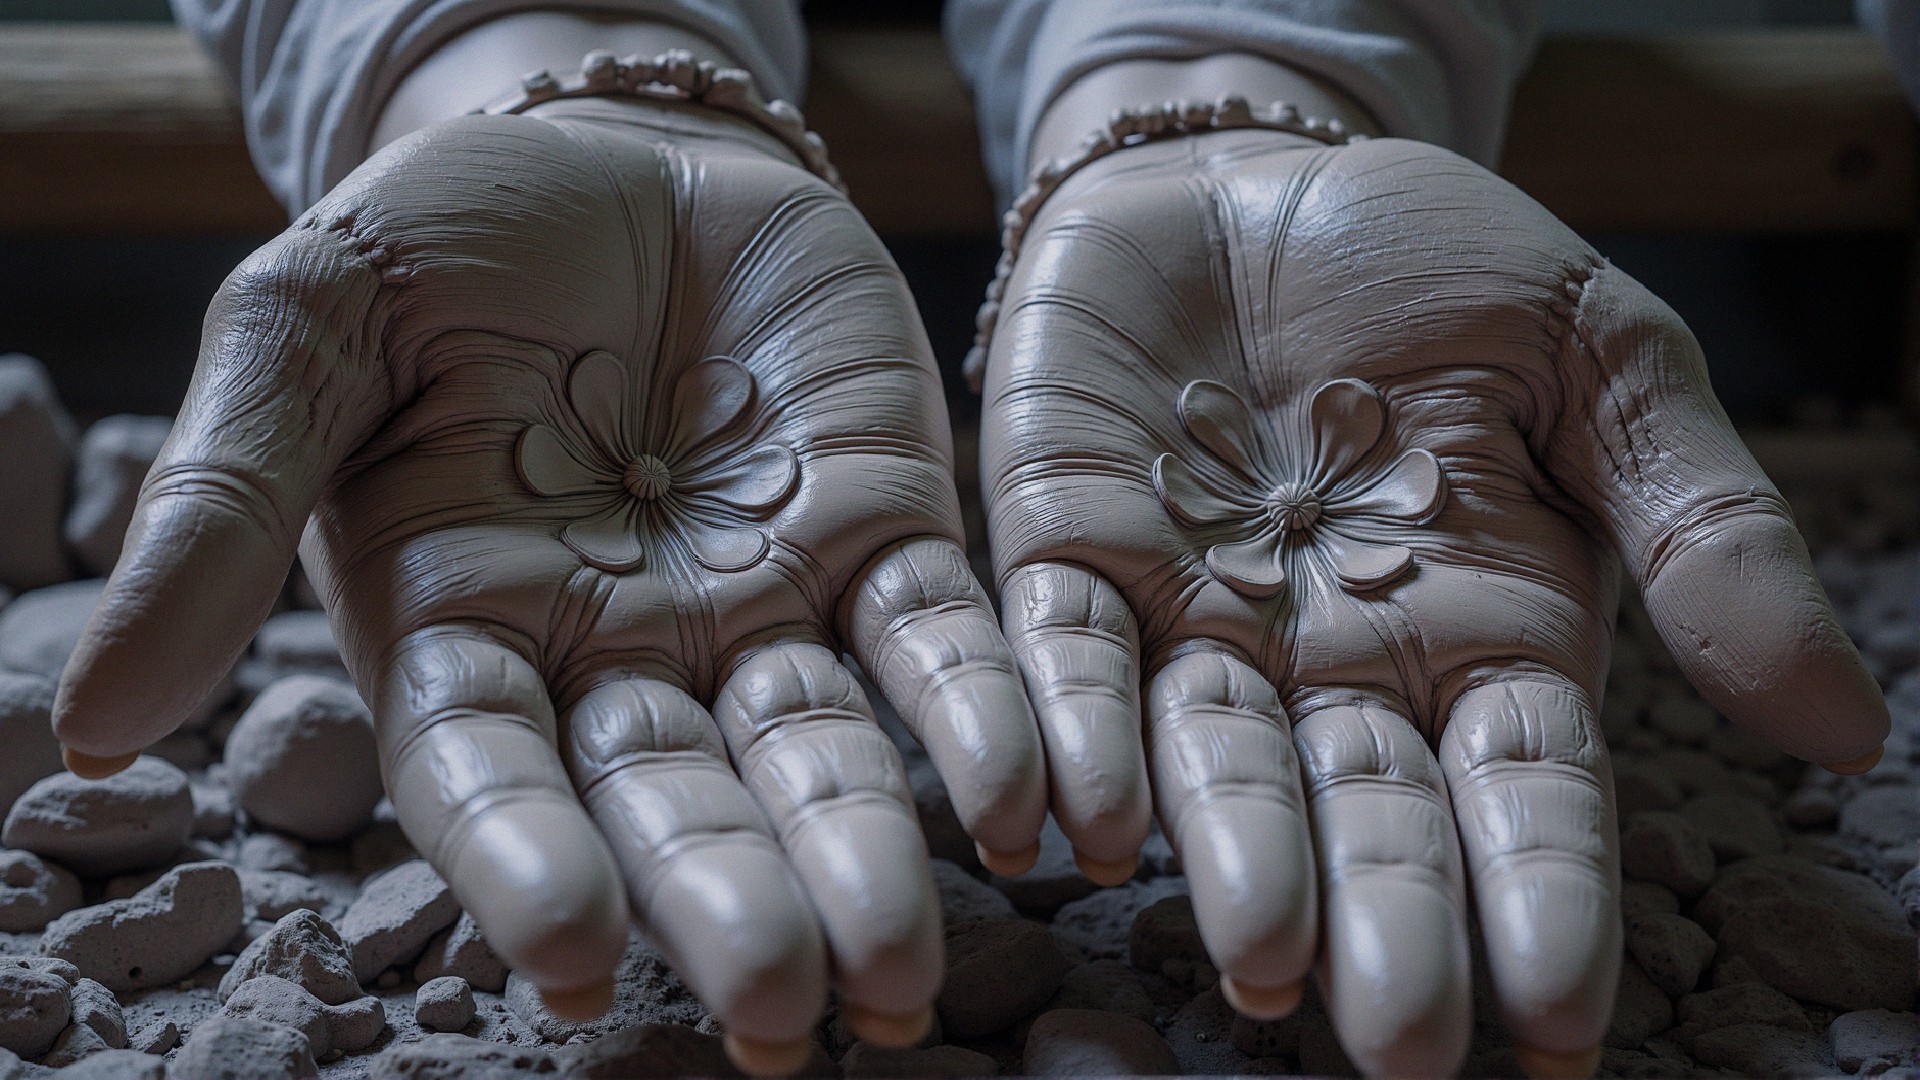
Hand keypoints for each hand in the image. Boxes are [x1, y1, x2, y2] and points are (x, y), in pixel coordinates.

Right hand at [54, 98, 1046, 1068]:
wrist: (617, 152)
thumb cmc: (444, 239)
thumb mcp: (309, 324)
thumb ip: (223, 500)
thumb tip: (88, 719)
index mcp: (466, 628)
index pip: (488, 774)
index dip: (522, 865)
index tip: (566, 960)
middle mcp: (621, 653)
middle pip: (673, 799)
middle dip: (728, 902)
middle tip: (792, 1012)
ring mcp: (765, 604)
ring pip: (818, 752)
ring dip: (866, 853)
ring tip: (905, 969)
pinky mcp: (885, 534)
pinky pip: (941, 643)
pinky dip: (981, 721)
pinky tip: (1029, 808)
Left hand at [980, 126, 1887, 1074]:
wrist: (1256, 176)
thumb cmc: (1438, 269)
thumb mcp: (1599, 360)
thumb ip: (1698, 525)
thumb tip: (1846, 729)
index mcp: (1481, 633)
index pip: (1522, 792)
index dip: (1541, 898)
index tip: (1560, 1023)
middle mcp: (1331, 662)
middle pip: (1364, 812)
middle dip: (1383, 922)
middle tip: (1396, 1043)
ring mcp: (1193, 618)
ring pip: (1211, 761)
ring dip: (1232, 859)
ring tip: (1258, 958)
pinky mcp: (1067, 551)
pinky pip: (1065, 659)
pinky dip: (1069, 736)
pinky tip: (1074, 825)